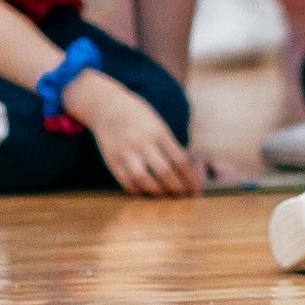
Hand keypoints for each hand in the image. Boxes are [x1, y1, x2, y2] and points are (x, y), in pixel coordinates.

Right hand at [66, 70, 201, 196]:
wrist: (107, 106)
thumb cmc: (139, 117)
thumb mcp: (158, 125)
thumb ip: (170, 146)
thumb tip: (185, 172)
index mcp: (159, 132)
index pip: (180, 160)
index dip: (190, 179)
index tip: (196, 190)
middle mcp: (143, 143)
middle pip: (164, 172)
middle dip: (177, 189)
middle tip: (184, 198)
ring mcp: (126, 152)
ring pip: (144, 180)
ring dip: (158, 193)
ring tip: (166, 197)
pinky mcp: (112, 160)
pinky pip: (126, 182)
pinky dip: (138, 191)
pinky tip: (146, 192)